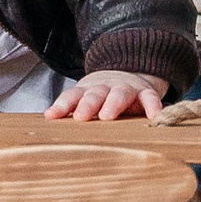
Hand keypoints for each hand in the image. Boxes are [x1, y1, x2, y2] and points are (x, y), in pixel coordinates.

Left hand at [45, 71, 167, 121]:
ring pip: (119, 93)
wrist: (128, 74)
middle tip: (81, 117)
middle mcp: (105, 87)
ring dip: (113, 103)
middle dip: (87, 105)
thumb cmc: (102, 96)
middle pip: (94, 94)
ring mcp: (125, 88)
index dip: (62, 105)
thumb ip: (72, 112)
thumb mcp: (85, 100)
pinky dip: (152, 106)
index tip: (51, 115)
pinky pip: (149, 98)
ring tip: (107, 116)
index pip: (71, 96)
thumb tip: (47, 127)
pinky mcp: (145, 92)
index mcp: (87, 91)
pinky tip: (153, 117)